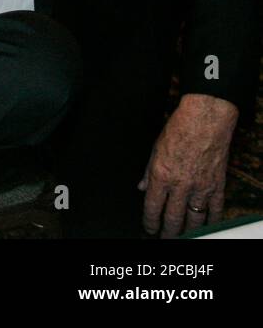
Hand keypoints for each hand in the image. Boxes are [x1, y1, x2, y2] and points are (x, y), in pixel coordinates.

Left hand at [139, 93, 237, 237]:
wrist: (205, 121)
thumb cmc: (178, 130)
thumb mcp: (154, 149)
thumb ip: (148, 172)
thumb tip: (141, 187)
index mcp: (161, 175)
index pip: (152, 207)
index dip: (149, 222)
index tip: (148, 228)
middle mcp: (180, 185)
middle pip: (172, 218)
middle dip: (167, 232)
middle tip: (163, 238)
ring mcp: (201, 187)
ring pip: (193, 219)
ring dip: (187, 231)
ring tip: (181, 237)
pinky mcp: (217, 185)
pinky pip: (215, 210)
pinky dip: (211, 220)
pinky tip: (206, 226)